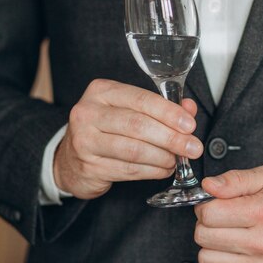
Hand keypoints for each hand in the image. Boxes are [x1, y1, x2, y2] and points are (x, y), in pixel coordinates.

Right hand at [54, 79, 202, 198]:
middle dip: (171, 138)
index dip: (169, 112)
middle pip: (138, 125)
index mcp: (102, 91)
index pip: (141, 99)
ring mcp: (85, 140)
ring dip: (163, 156)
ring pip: (134, 150)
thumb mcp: (129, 110)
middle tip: (192, 147)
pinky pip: (129, 170)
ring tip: (177, 159)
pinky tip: (163, 169)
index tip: (190, 124)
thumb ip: (160, 108)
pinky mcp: (89, 166)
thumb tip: (189, 109)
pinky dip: (152, 171)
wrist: (69, 159)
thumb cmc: (106, 129)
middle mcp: (88, 112)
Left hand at [194, 166, 262, 262]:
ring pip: (207, 260)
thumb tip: (209, 185)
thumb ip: (236, 179)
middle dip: (206, 224)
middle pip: (204, 236)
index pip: (209, 213)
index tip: (215, 204)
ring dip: (211, 246)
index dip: (206, 205)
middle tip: (221, 219)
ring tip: (227, 236)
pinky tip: (232, 254)